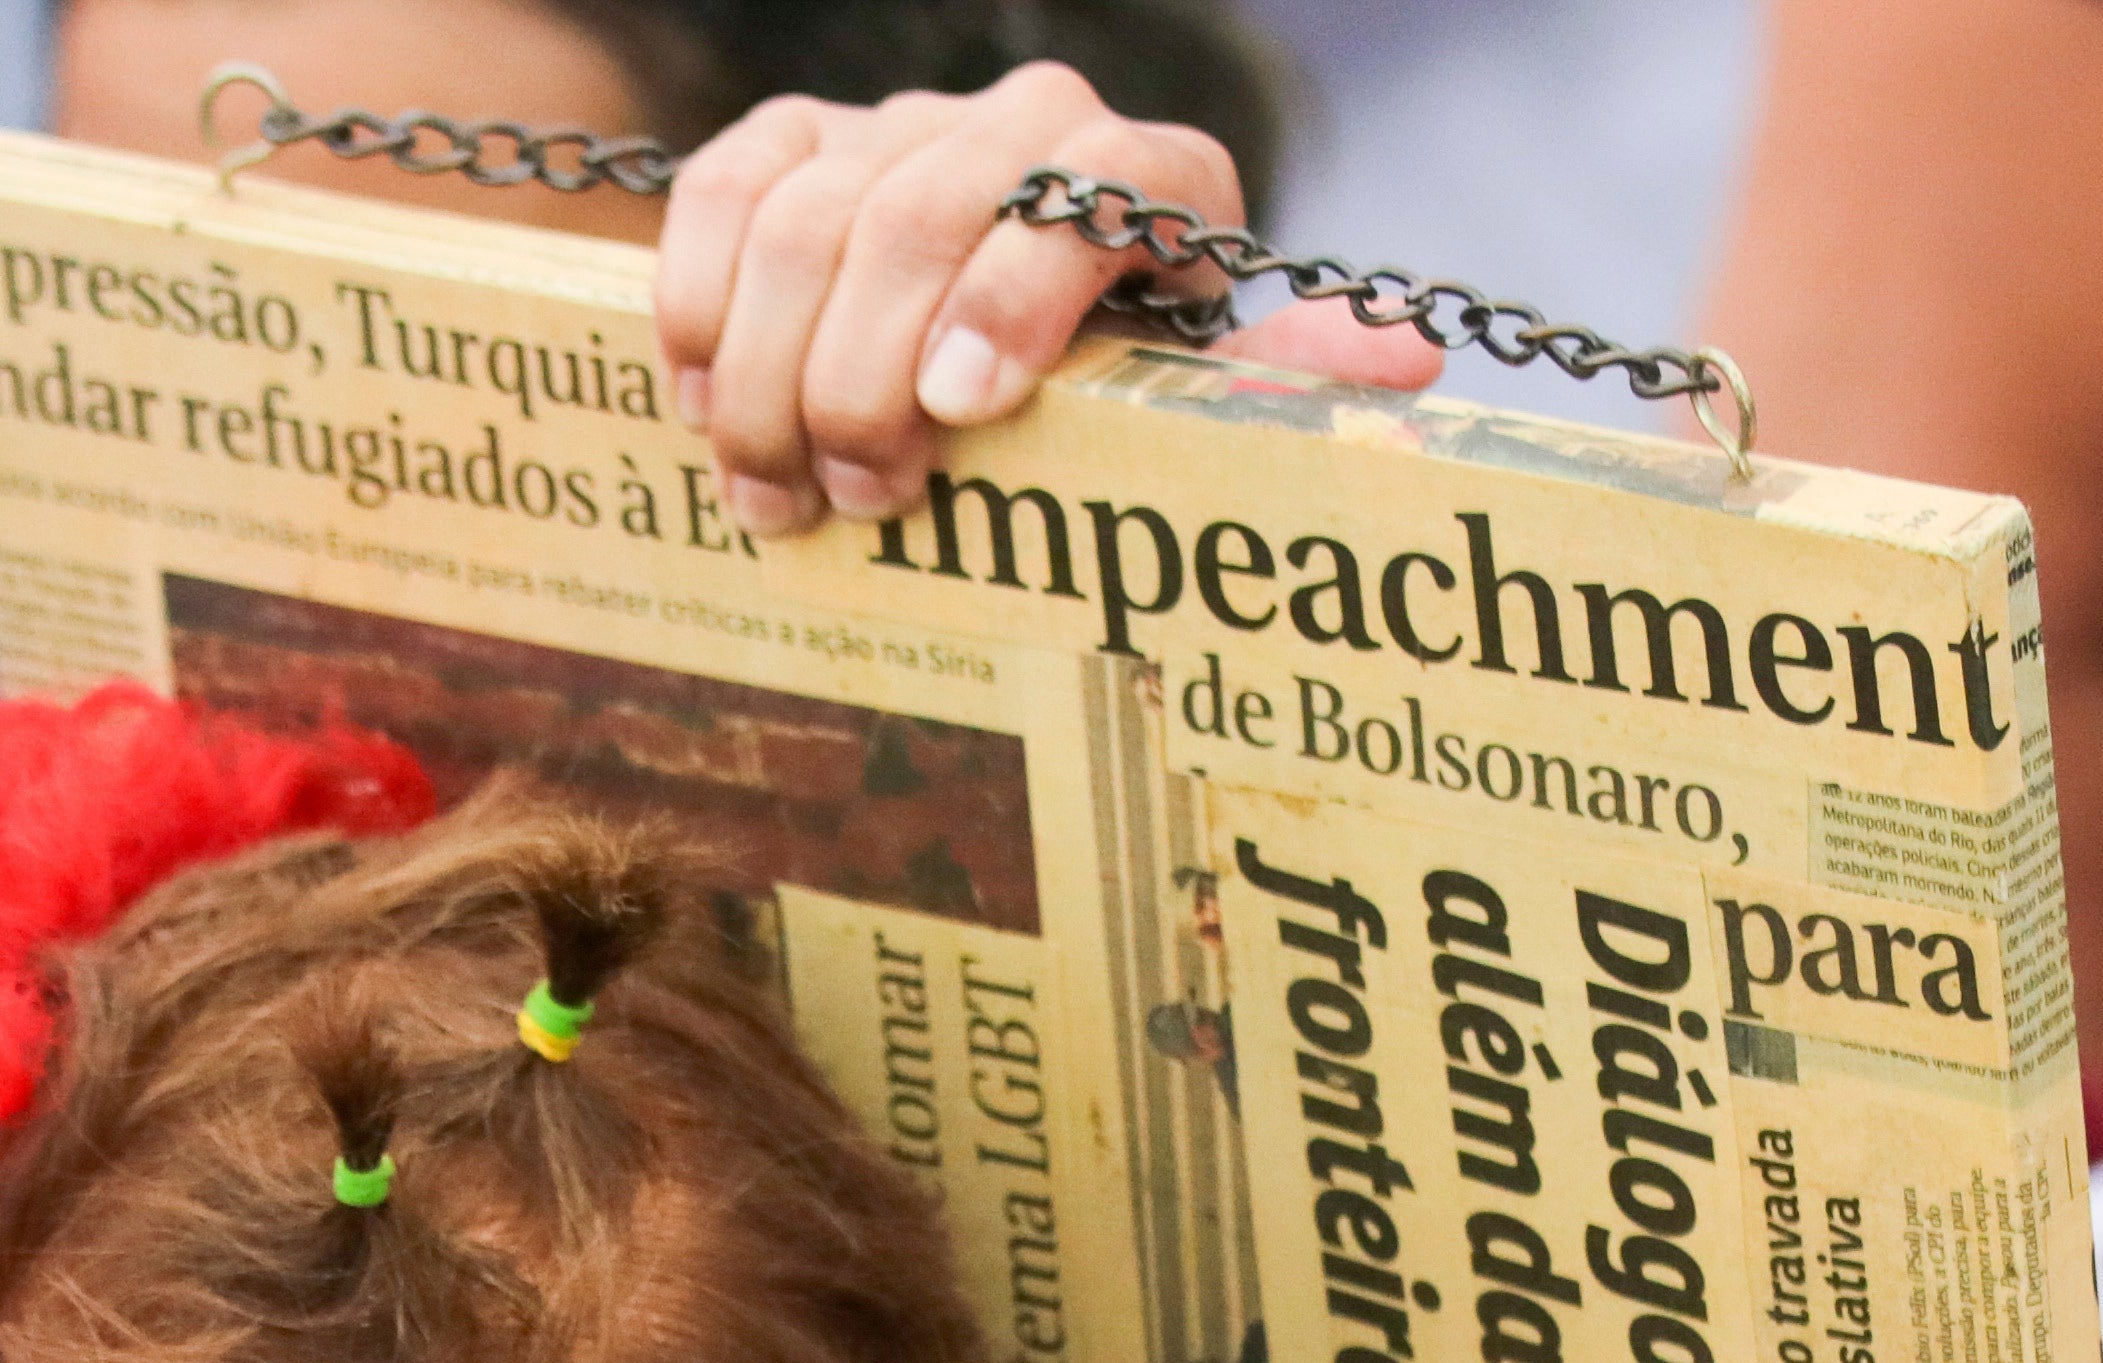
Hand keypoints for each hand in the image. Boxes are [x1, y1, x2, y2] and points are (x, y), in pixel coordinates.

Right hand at [648, 64, 1443, 543]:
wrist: (1000, 349)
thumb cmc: (1110, 404)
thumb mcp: (1197, 409)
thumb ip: (1280, 391)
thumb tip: (1404, 361)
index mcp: (1146, 175)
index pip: (1090, 189)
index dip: (1014, 295)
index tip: (959, 415)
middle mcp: (1029, 119)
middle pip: (922, 212)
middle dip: (871, 373)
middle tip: (863, 503)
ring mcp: (902, 123)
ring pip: (810, 215)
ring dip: (773, 373)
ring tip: (778, 498)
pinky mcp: (794, 138)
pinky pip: (724, 187)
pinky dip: (698, 300)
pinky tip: (700, 402)